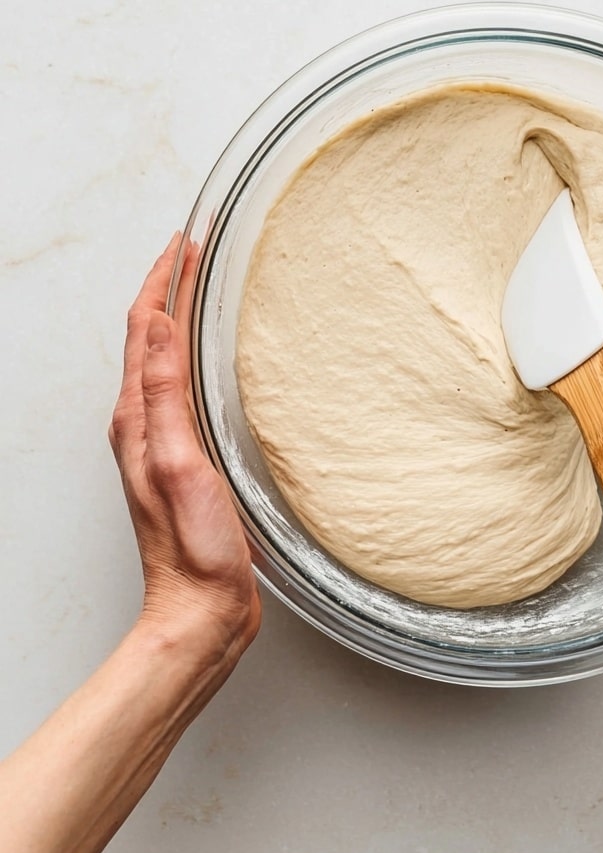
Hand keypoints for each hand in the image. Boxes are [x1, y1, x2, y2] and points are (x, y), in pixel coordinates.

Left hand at [109, 234, 260, 663]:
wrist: (200, 611)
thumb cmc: (192, 551)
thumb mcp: (178, 463)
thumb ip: (162, 394)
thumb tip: (156, 324)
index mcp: (138, 419)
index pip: (143, 328)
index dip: (163, 279)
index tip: (186, 241)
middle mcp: (143, 425)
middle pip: (148, 337)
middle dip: (168, 287)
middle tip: (196, 251)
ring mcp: (163, 443)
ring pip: (164, 361)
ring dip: (179, 318)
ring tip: (203, 288)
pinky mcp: (185, 460)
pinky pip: (182, 390)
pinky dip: (194, 357)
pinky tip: (213, 360)